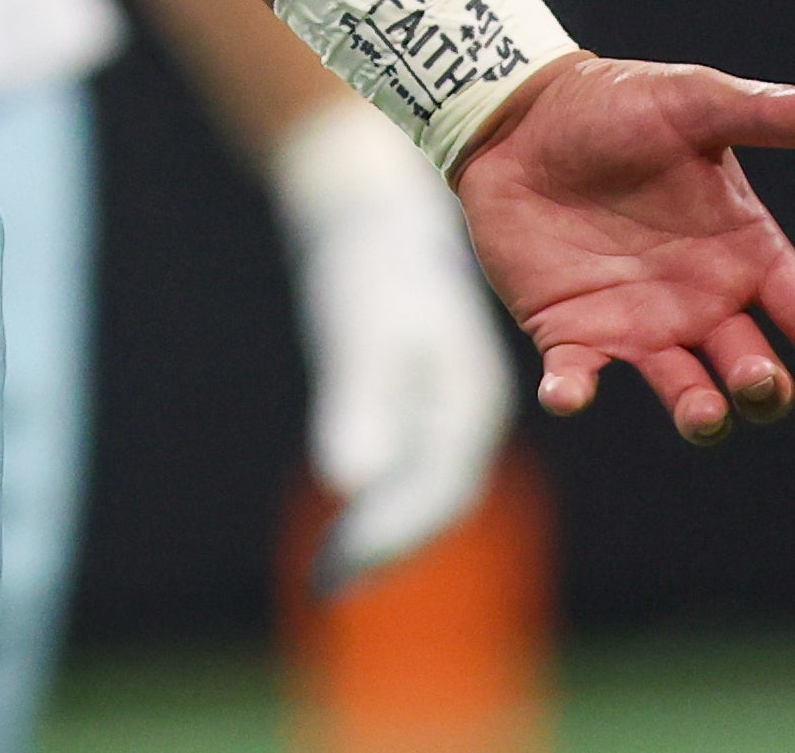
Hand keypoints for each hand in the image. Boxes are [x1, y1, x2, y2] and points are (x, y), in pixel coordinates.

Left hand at [270, 103, 516, 578]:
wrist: (375, 206)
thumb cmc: (371, 263)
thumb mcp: (364, 329)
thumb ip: (360, 403)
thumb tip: (346, 482)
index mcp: (470, 399)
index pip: (439, 493)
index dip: (392, 538)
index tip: (340, 576)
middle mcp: (469, 409)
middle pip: (437, 501)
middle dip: (385, 548)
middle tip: (323, 589)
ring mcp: (449, 402)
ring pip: (424, 487)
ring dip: (379, 532)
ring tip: (324, 575)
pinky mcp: (421, 393)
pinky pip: (406, 463)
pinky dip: (374, 497)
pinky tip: (340, 513)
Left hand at [453, 54, 794, 444]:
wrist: (520, 116)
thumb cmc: (617, 107)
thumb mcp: (694, 103)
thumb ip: (766, 113)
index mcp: (744, 251)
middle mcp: (701, 301)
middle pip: (752, 369)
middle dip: (762, 387)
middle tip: (754, 379)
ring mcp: (639, 324)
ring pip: (686, 392)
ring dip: (699, 412)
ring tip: (704, 413)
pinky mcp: (572, 333)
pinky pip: (579, 380)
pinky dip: (574, 394)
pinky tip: (569, 395)